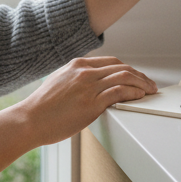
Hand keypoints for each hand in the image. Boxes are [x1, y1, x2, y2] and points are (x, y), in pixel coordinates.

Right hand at [0, 56, 157, 178]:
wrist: (30, 119)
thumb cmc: (42, 107)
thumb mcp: (59, 82)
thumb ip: (76, 79)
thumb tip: (91, 86)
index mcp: (77, 65)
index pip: (111, 62)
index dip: (128, 69)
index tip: (136, 77)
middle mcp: (84, 72)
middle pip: (122, 67)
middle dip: (140, 76)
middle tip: (150, 84)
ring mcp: (89, 86)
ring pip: (125, 76)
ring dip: (142, 83)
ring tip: (150, 91)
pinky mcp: (92, 102)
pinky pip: (120, 92)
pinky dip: (134, 93)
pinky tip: (140, 97)